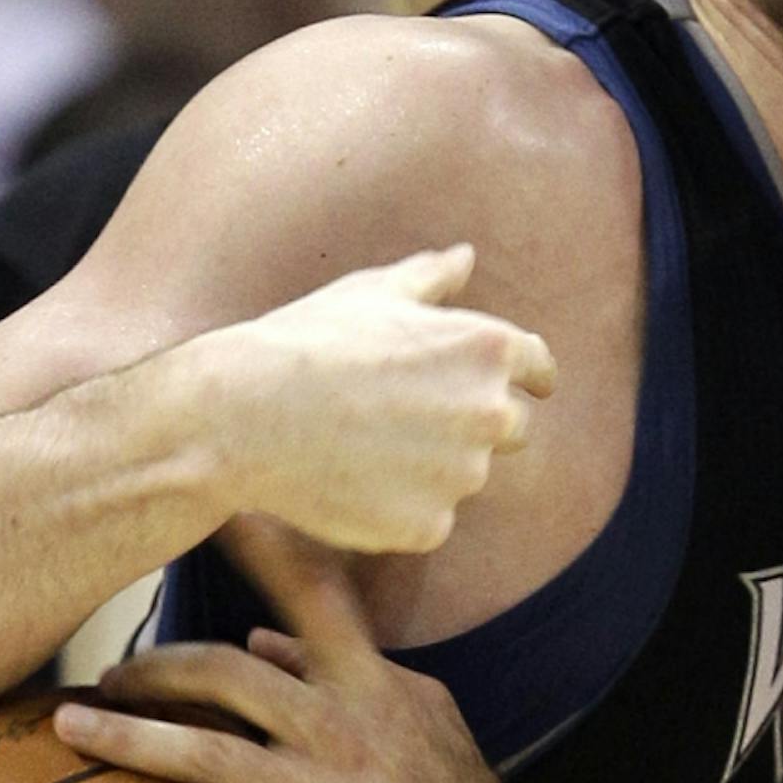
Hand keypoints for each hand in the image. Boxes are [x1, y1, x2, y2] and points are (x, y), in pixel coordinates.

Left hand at [53, 521, 522, 782]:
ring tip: (68, 727)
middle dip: (154, 668)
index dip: (264, 547)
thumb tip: (264, 643)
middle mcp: (343, 728)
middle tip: (102, 673)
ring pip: (207, 755)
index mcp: (370, 683)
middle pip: (227, 678)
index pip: (313, 596)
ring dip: (129, 738)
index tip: (213, 504)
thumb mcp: (414, 714)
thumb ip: (339, 673)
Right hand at [206, 245, 554, 553]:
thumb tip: (466, 256)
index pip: (538, 368)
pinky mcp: (428, 527)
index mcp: (486, 348)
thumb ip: (430, 277)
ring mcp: (461, 476)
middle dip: (472, 422)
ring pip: (464, 476)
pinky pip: (429, 520)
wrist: (243, 415)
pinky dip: (400, 508)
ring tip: (361, 445)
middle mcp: (489, 412)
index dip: (529, 376)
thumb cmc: (305, 341)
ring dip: (431, 466)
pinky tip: (350, 482)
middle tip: (403, 416)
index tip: (525, 387)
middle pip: (510, 427)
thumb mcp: (370, 293)